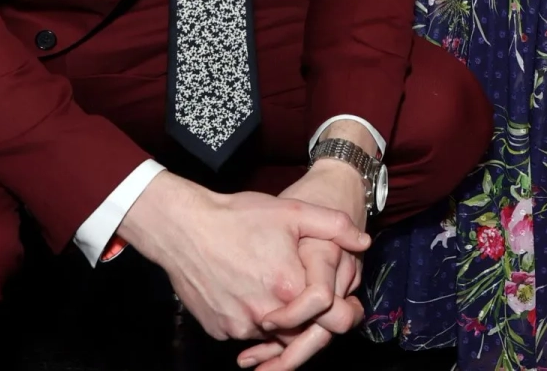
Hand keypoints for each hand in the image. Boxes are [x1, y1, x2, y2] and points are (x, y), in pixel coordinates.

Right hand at [236, 139, 375, 367]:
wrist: (183, 228)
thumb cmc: (238, 217)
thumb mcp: (292, 211)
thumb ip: (334, 226)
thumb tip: (363, 241)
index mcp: (288, 288)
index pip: (329, 320)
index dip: (338, 311)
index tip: (338, 302)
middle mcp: (264, 315)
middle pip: (301, 333)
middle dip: (309, 320)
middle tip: (308, 298)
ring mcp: (239, 326)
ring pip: (273, 336)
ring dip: (280, 321)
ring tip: (275, 288)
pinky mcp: (219, 329)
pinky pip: (246, 333)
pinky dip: (253, 320)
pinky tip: (250, 292)